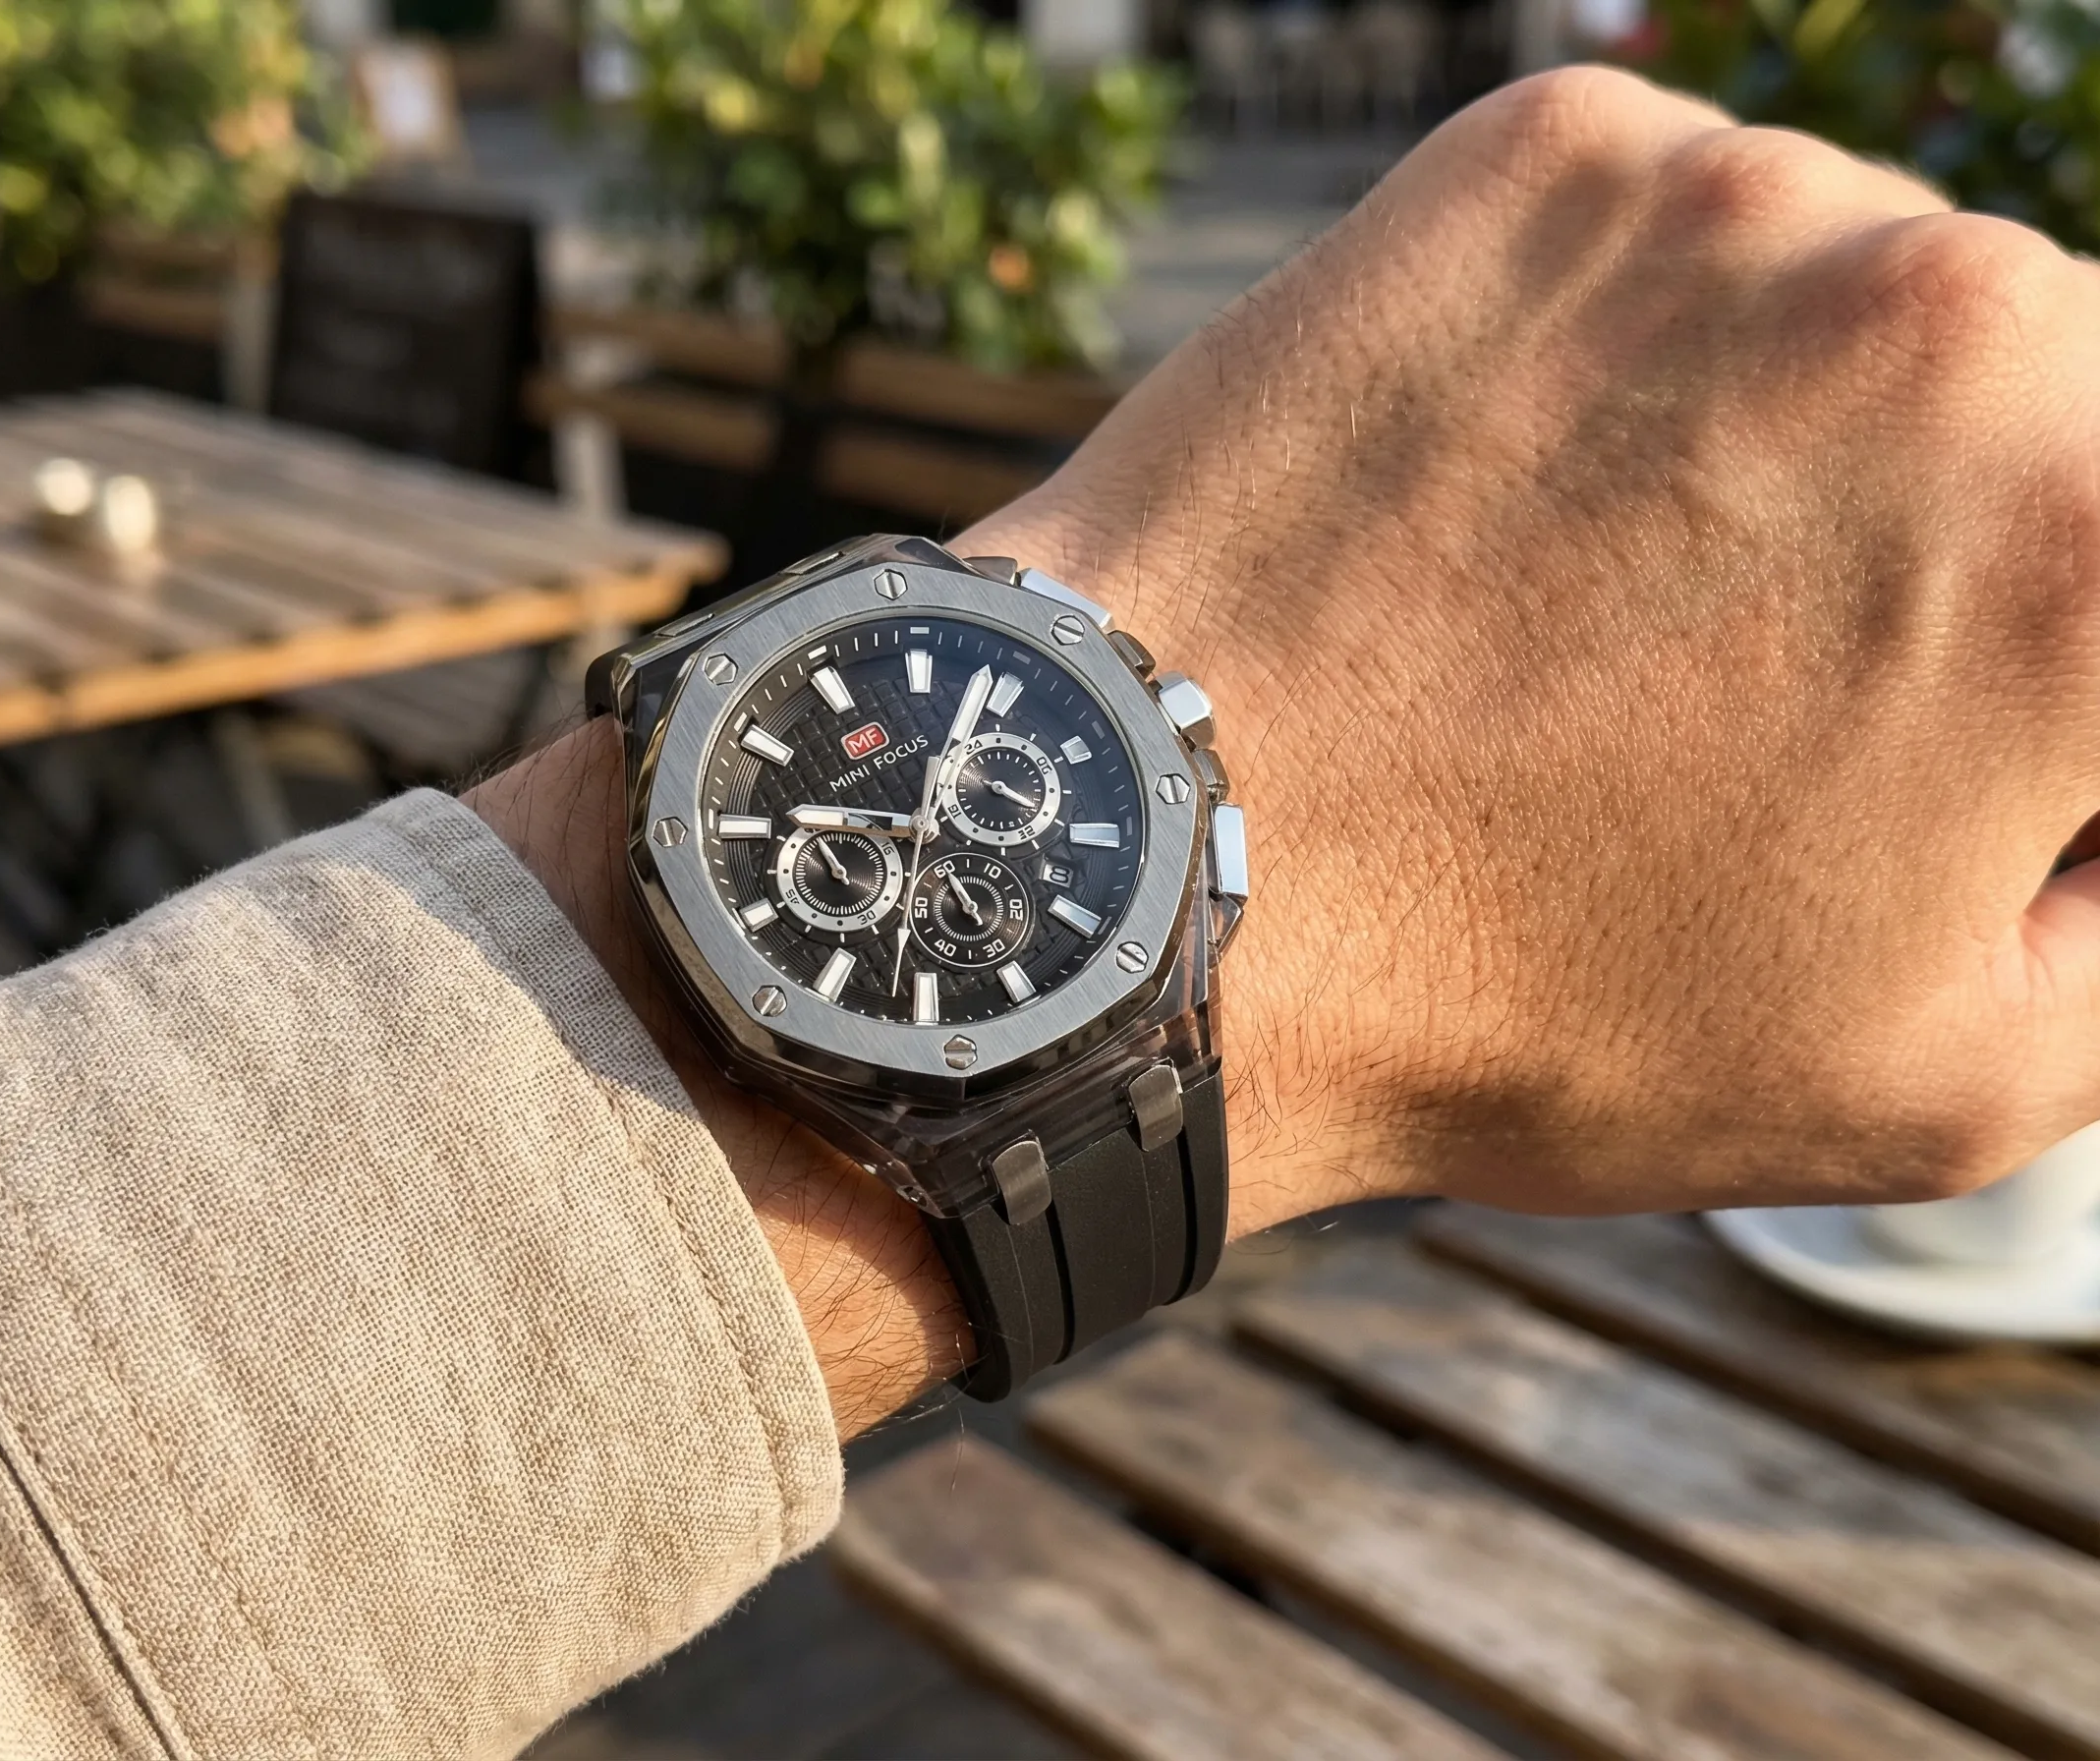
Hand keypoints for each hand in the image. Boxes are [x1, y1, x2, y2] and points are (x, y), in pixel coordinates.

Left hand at [477, 66, 2099, 1432]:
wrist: (1159, 876)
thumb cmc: (1531, 1002)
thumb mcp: (1947, 1073)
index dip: (2056, 682)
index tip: (1937, 727)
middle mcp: (1958, 309)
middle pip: (2046, 396)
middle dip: (1958, 530)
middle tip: (1763, 678)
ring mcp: (1730, 204)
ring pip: (1856, 292)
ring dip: (1793, 420)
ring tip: (1605, 599)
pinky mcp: (1541, 161)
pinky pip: (1671, 233)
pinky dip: (1632, 342)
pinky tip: (1510, 494)